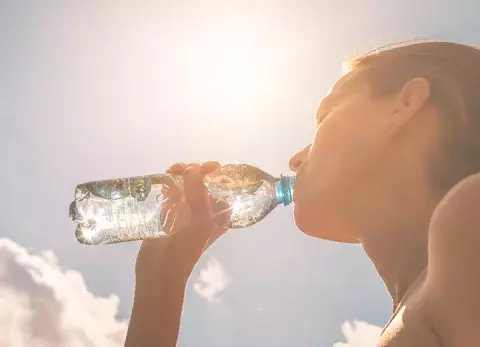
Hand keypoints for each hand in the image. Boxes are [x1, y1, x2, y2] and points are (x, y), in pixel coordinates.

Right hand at [135, 162, 229, 279]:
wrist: (159, 272)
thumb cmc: (184, 249)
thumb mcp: (199, 221)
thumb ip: (199, 194)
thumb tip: (193, 169)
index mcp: (220, 214)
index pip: (223, 186)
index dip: (217, 173)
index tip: (208, 167)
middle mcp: (205, 210)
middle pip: (203, 181)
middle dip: (195, 170)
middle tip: (183, 169)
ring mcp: (187, 210)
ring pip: (187, 184)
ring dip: (181, 173)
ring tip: (172, 171)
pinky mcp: (169, 212)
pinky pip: (172, 191)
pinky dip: (169, 182)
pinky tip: (164, 179)